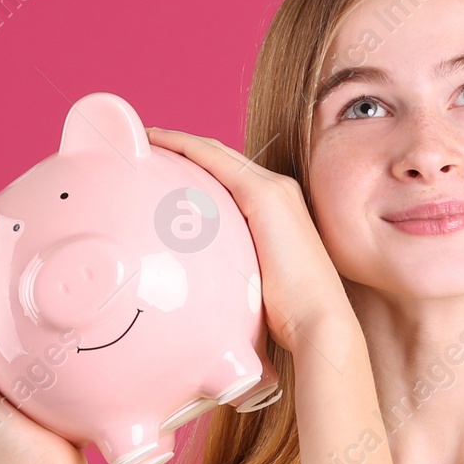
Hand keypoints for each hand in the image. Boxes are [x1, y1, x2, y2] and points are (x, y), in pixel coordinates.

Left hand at [143, 126, 351, 354]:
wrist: (318, 323)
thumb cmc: (288, 317)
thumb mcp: (252, 285)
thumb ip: (231, 271)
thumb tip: (199, 290)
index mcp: (278, 210)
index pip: (228, 176)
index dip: (196, 162)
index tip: (162, 163)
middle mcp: (279, 191)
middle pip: (221, 158)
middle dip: (184, 146)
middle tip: (146, 144)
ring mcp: (274, 191)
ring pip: (217, 153)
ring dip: (180, 142)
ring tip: (146, 139)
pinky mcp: (266, 197)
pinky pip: (215, 161)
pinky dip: (186, 147)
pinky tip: (159, 143)